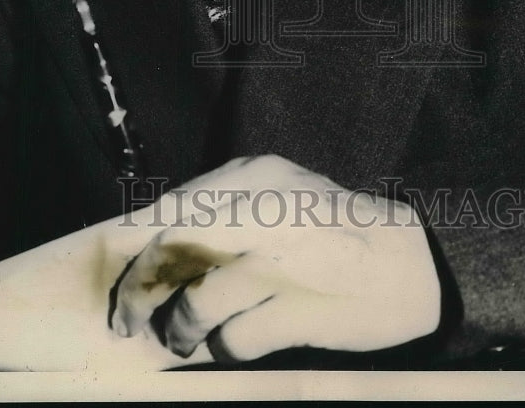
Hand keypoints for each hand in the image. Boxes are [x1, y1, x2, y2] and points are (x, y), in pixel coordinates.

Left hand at [111, 155, 440, 361]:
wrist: (409, 260)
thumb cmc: (330, 232)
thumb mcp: (276, 198)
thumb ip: (222, 214)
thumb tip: (152, 245)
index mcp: (253, 176)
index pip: (171, 208)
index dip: (134, 246)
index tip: (115, 273)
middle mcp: (262, 211)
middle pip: (172, 249)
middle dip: (138, 291)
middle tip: (125, 321)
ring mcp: (280, 261)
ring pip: (197, 301)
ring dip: (179, 330)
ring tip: (178, 340)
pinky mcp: (298, 309)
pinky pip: (234, 339)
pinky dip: (222, 348)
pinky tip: (228, 345)